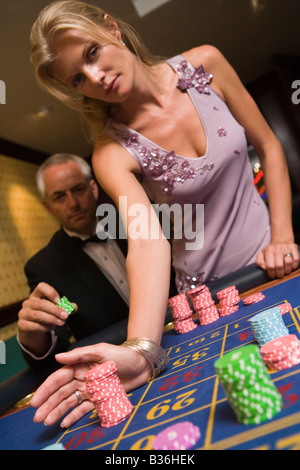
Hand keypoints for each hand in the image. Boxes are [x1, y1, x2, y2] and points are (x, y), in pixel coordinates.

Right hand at [18, 282, 76, 355]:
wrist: (33, 330)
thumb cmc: (46, 315)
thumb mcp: (55, 310)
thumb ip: (65, 307)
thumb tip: (74, 307)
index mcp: (37, 295)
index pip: (41, 287)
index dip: (51, 292)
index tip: (59, 300)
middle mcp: (28, 302)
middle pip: (42, 304)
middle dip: (55, 310)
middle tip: (65, 316)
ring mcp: (23, 313)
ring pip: (38, 315)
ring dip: (52, 319)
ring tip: (61, 322)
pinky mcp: (22, 324)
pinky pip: (35, 326)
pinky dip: (45, 327)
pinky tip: (52, 328)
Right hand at [31, 342, 151, 427]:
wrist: (142, 364)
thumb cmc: (122, 354)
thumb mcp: (101, 350)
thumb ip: (79, 354)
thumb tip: (58, 357)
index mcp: (79, 365)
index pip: (58, 378)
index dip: (46, 389)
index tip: (36, 401)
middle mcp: (81, 378)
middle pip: (61, 393)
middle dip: (48, 404)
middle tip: (37, 417)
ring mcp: (89, 390)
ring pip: (69, 403)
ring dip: (57, 412)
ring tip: (46, 422)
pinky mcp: (99, 399)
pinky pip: (83, 409)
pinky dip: (73, 416)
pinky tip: (64, 423)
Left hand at [256, 242, 298, 278]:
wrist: (281, 240)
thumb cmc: (271, 251)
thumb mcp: (262, 254)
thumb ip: (259, 262)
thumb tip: (264, 268)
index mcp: (268, 250)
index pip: (270, 266)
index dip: (271, 273)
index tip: (272, 276)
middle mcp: (277, 248)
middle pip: (279, 266)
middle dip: (279, 274)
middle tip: (279, 275)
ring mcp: (286, 247)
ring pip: (288, 262)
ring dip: (287, 271)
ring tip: (285, 272)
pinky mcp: (294, 247)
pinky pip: (296, 259)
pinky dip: (294, 265)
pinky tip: (291, 267)